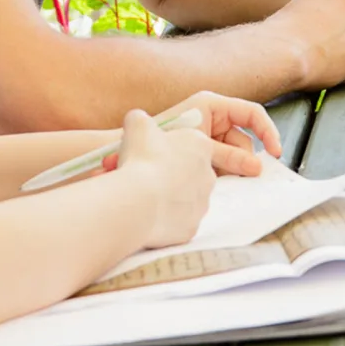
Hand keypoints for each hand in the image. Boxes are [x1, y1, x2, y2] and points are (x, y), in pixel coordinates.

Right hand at [111, 108, 216, 247]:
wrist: (139, 201)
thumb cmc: (141, 160)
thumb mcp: (137, 126)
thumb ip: (140, 119)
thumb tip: (137, 119)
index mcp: (200, 146)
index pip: (188, 145)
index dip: (165, 149)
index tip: (148, 153)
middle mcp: (208, 174)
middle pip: (187, 172)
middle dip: (167, 174)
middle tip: (142, 175)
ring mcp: (202, 202)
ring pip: (184, 198)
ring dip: (165, 196)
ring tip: (140, 196)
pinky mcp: (192, 226)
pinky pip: (177, 221)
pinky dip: (163, 218)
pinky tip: (145, 214)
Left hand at [161, 92, 280, 176]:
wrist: (130, 158)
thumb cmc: (160, 142)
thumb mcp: (202, 147)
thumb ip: (230, 156)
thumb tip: (256, 167)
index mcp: (212, 105)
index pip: (252, 114)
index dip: (267, 131)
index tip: (275, 152)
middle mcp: (213, 118)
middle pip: (244, 139)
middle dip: (243, 159)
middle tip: (238, 176)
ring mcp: (208, 136)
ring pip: (234, 155)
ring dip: (230, 169)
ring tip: (213, 177)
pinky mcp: (203, 152)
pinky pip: (223, 163)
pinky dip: (221, 173)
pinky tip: (210, 180)